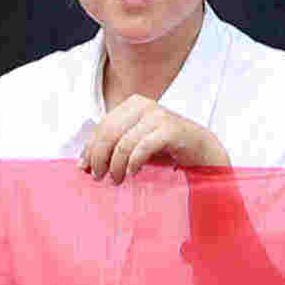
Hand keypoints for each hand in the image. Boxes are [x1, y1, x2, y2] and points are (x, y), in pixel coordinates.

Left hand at [71, 101, 225, 181]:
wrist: (201, 150)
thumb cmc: (166, 148)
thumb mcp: (135, 145)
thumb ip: (113, 148)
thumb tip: (83, 164)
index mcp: (132, 104)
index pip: (102, 126)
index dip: (90, 149)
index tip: (84, 168)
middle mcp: (144, 105)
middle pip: (109, 133)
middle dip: (99, 158)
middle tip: (99, 177)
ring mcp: (158, 115)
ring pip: (123, 142)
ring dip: (116, 165)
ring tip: (116, 180)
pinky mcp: (170, 129)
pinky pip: (142, 147)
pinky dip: (133, 162)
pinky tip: (132, 173)